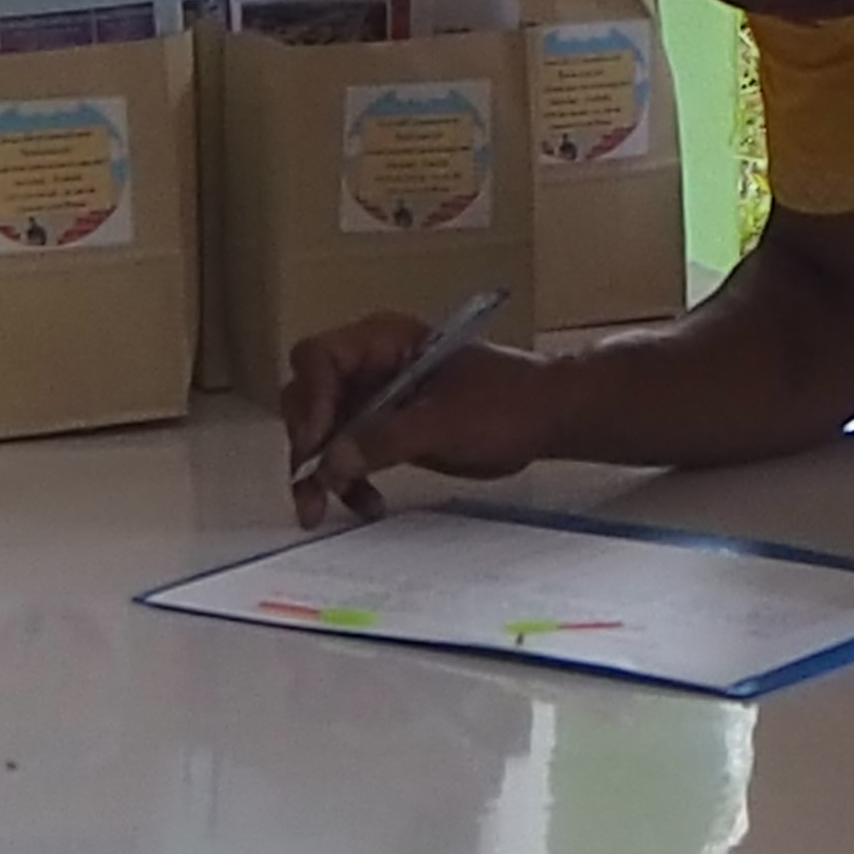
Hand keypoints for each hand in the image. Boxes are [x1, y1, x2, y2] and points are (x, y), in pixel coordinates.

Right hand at [279, 313, 559, 528]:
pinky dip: (349, 482)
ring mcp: (376, 399)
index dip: (310, 400)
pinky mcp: (386, 432)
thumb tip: (330, 461)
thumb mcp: (447, 419)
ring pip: (322, 435)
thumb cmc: (508, 402)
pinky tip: (367, 505)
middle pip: (308, 398)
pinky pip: (349, 457)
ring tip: (323, 512)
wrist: (548, 419)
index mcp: (384, 340)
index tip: (318, 442)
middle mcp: (370, 366)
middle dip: (305, 445)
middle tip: (310, 489)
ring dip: (320, 474)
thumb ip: (386, 437)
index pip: (318, 358)